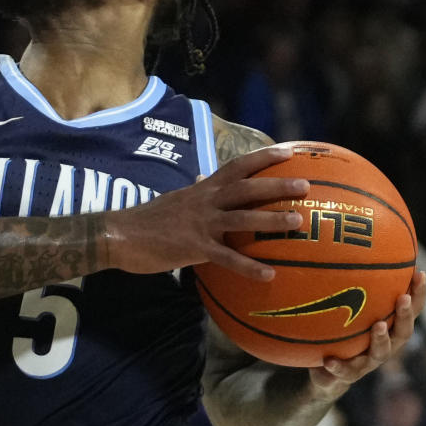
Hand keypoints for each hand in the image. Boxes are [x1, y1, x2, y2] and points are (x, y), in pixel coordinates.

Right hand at [111, 144, 308, 280]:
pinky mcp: (194, 247)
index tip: (290, 150)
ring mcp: (200, 223)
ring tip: (297, 222)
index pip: (237, 165)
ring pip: (242, 218)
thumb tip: (207, 180)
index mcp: (203, 188)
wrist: (120, 234)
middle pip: (246, 188)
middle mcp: (205, 200)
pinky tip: (270, 274)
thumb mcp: (177, 199)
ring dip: (271, 219)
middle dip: (276, 185)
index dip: (264, 157)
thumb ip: (198, 193)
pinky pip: (227, 258)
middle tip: (305, 185)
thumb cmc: (149, 220)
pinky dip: (249, 266)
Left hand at [308, 270, 425, 396]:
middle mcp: (385, 344)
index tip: (419, 272)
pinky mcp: (348, 375)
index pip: (410, 307)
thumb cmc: (342, 330)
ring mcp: (368, 362)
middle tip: (403, 298)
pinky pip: (344, 372)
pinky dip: (338, 366)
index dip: (419, 292)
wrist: (326, 372)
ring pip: (381, 353)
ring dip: (381, 339)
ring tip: (378, 326)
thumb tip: (344, 241)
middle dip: (405, 314)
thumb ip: (347, 283)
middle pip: (403, 331)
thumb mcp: (344, 306)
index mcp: (389, 326)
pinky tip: (327, 360)